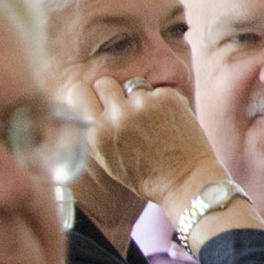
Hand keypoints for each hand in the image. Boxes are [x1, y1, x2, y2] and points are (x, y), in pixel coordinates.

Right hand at [66, 77, 223, 212]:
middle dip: (112, 93)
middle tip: (124, 108)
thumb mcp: (106, 159)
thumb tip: (85, 104)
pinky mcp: (167, 98)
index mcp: (98, 132)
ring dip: (139, 100)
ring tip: (151, 122)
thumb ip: (94, 130)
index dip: (89, 95)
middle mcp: (117, 116)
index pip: (79, 92)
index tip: (97, 101)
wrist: (184, 181)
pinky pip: (156, 90)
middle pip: (105, 83)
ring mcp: (143, 105)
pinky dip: (162, 103)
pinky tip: (167, 122)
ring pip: (133, 86)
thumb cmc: (144, 176)